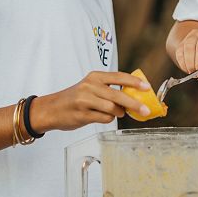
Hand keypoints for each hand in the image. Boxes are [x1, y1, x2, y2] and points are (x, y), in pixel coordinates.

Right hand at [32, 71, 152, 131]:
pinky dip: (108, 119)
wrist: (51, 109)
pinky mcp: (82, 115)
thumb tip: (134, 95)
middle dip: (135, 104)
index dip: (135, 82)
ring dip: (119, 113)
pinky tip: (103, 117)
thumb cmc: (74, 98)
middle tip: (146, 110)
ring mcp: (85, 101)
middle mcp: (90, 86)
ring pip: (113, 108)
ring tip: (116, 113)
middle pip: (119, 95)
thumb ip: (109, 88)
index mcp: (94, 77)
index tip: (147, 88)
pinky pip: (104, 118)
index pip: (119, 77)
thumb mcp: (90, 86)